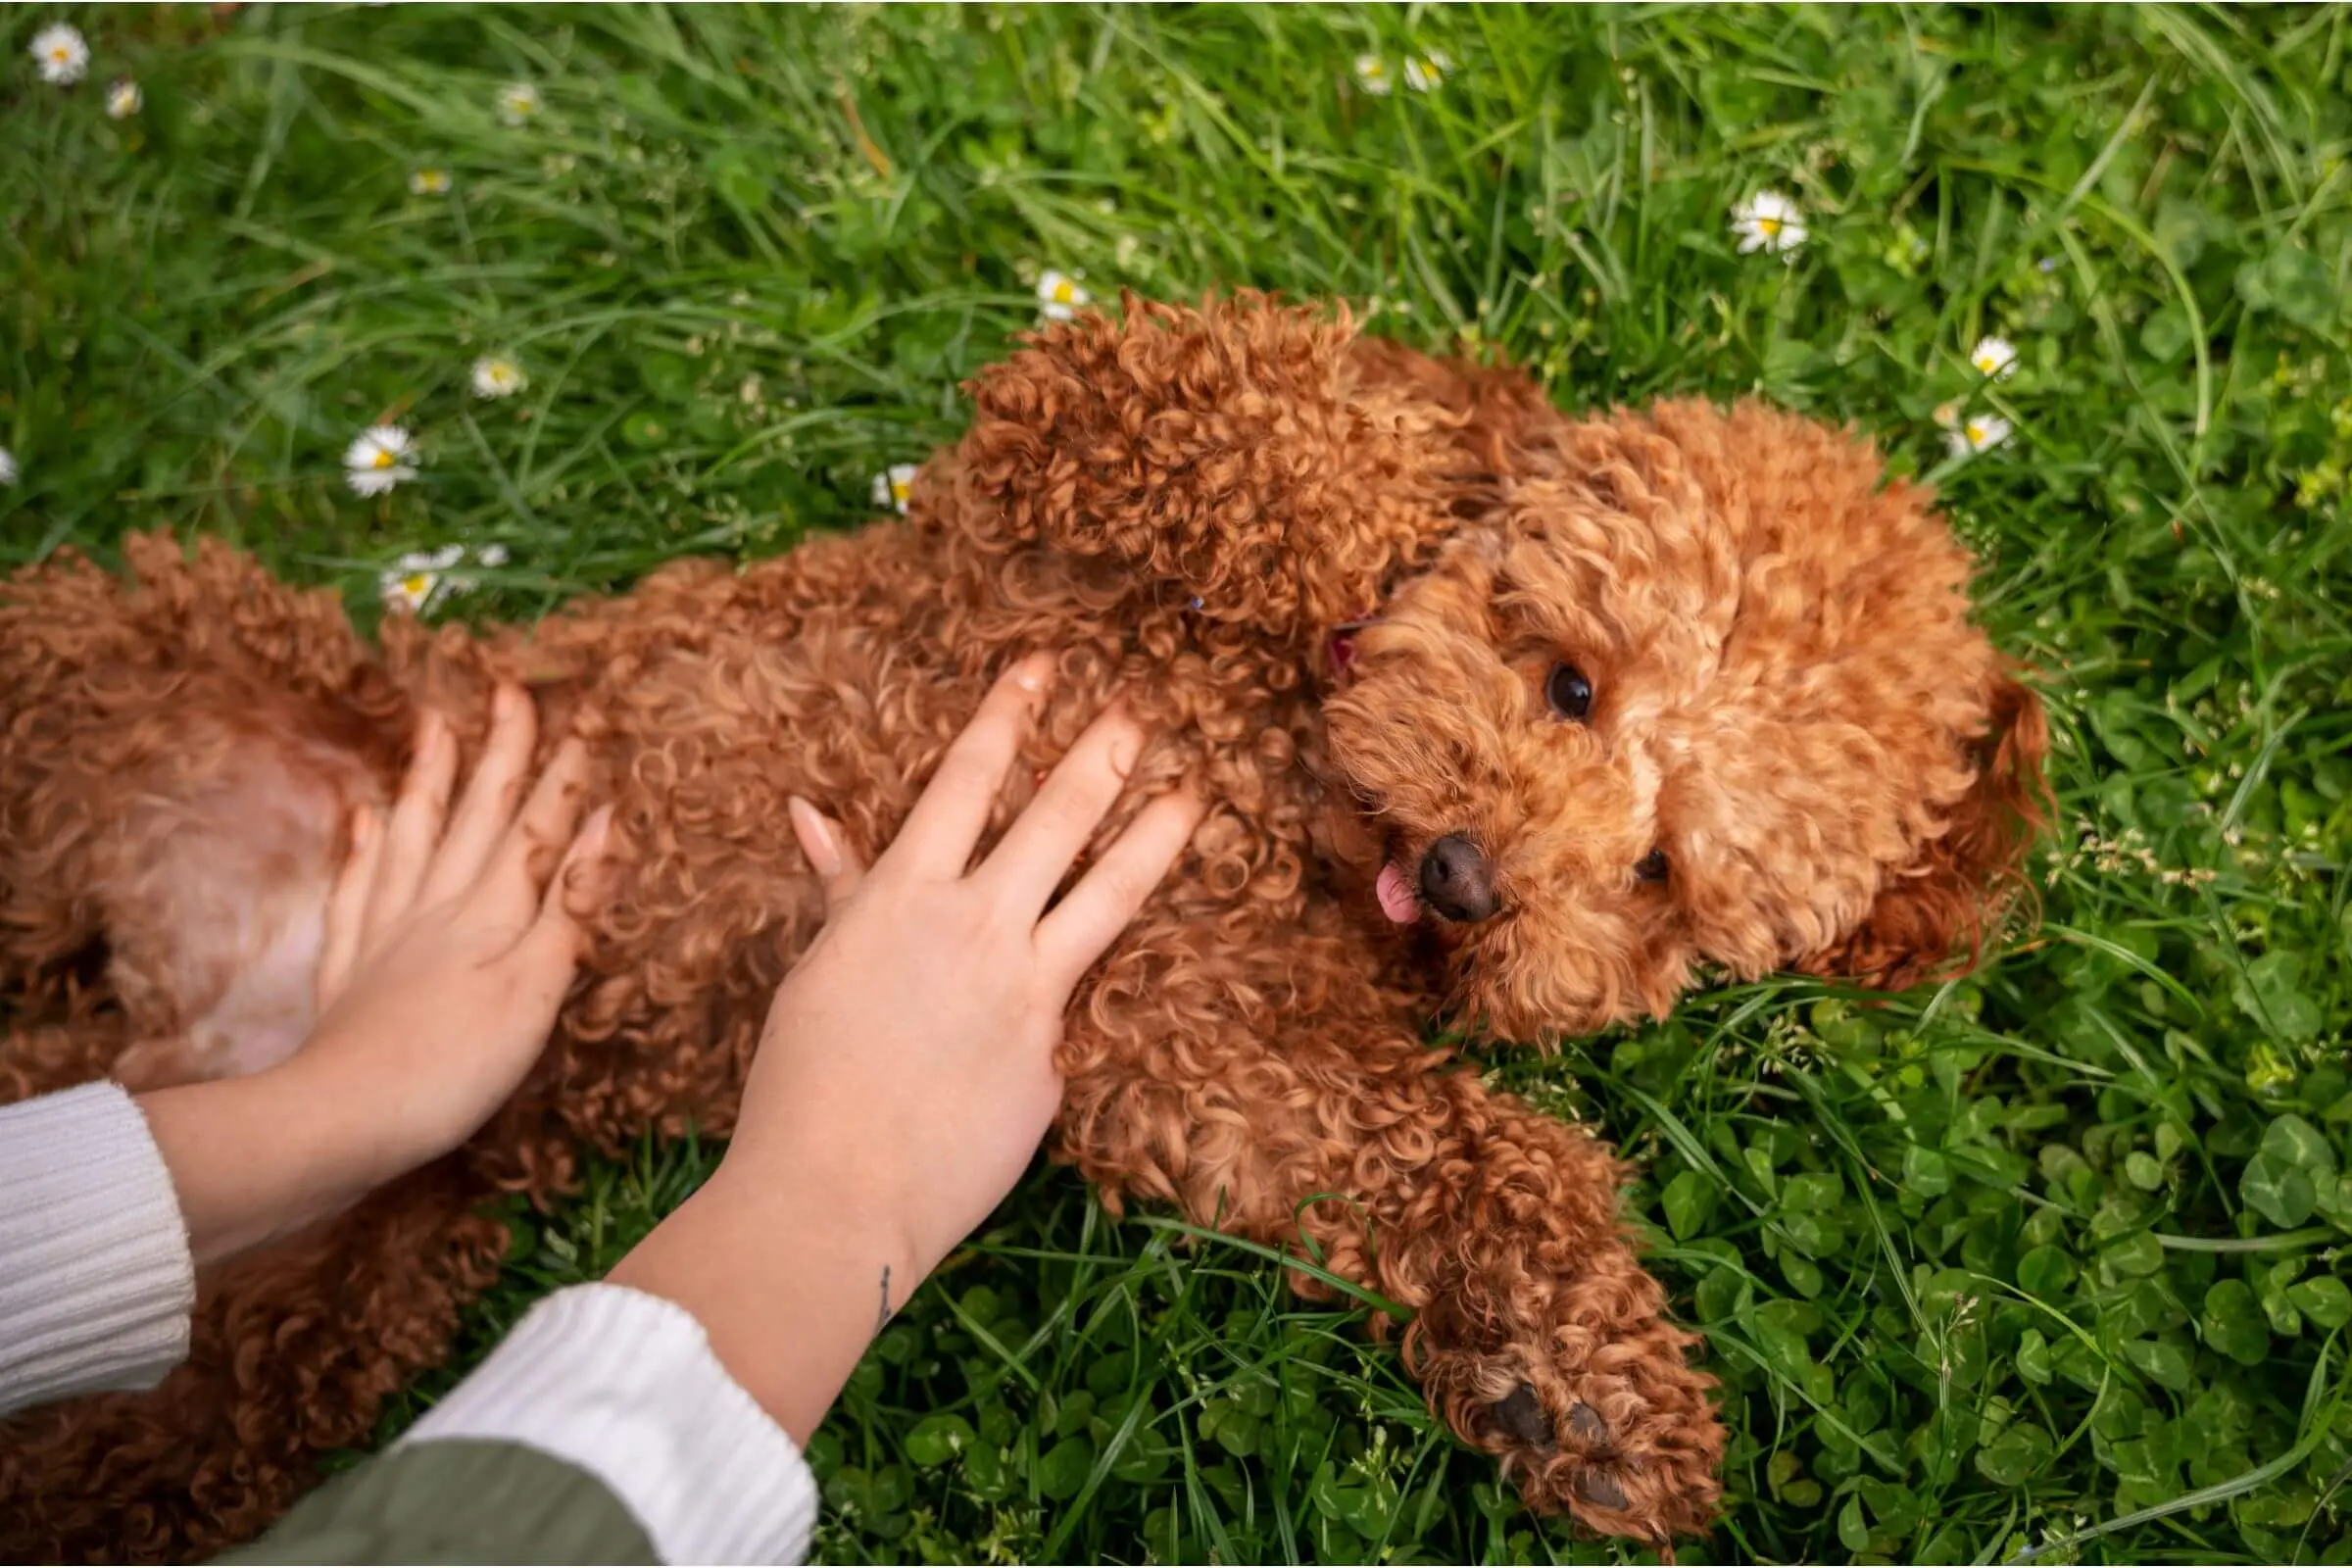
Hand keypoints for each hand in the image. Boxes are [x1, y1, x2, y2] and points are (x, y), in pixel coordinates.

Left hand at [295, 685, 610, 1173]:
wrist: (342, 1118)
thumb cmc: (455, 1065)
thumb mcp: (535, 990)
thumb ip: (569, 908)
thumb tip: (604, 826)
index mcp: (490, 914)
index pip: (537, 831)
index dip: (563, 779)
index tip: (584, 722)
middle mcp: (437, 908)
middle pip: (474, 817)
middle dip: (499, 754)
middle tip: (509, 690)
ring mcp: (386, 933)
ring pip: (412, 837)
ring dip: (430, 782)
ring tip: (436, 727)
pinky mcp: (349, 969)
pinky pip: (357, 889)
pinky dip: (363, 848)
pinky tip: (362, 820)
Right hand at [610, 653, 1204, 1440]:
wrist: (835, 1190)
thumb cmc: (802, 1082)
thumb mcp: (817, 969)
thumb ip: (840, 889)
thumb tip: (809, 814)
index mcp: (901, 894)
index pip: (965, 778)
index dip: (1007, 716)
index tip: (1040, 669)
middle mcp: (973, 926)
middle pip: (1055, 816)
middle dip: (1101, 756)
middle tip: (1140, 713)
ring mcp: (1024, 990)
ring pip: (1107, 892)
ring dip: (1153, 834)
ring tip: (1194, 794)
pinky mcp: (1055, 1057)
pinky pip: (1080, 1005)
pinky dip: (1090, 981)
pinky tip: (1130, 966)